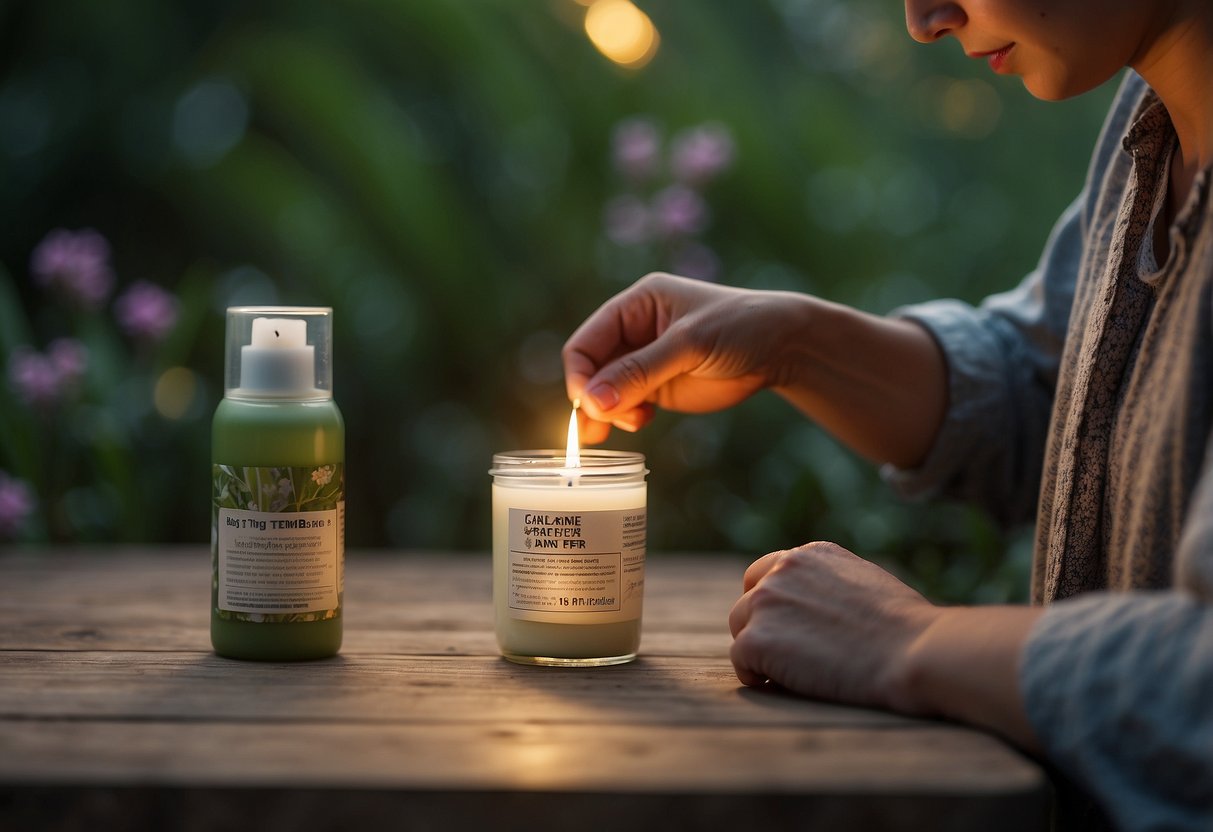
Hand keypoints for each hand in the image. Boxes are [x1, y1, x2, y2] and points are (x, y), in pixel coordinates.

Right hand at [563, 272, 812, 442]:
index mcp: (635, 306)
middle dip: (592, 398)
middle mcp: (633, 332)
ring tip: (632, 423)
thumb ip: (641, 371)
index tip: (589, 405)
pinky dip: (623, 419)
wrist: (783, 346)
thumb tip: (593, 401)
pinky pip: (625, 406)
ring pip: (604, 392)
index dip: (580, 374)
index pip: (586, 342)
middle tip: (601, 426)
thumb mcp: (689, 344)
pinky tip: (640, 422)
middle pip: (590, 370)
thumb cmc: (739, 327)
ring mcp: (644, 362)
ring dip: (606, 412)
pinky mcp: (658, 388)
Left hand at [728, 542, 938, 712]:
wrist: (914, 651)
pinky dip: (756, 677)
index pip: (767, 574)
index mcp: (811, 554)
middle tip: (791, 658)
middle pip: (748, 602)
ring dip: (761, 652)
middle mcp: (781, 571)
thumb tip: (817, 603)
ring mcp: (764, 603)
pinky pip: (741, 663)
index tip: (786, 628)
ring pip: (741, 630)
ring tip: (794, 674)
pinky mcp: (756, 640)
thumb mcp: (866, 584)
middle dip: (763, 628)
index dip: (773, 605)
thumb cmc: (906, 628)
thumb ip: (831, 584)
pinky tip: (785, 686)